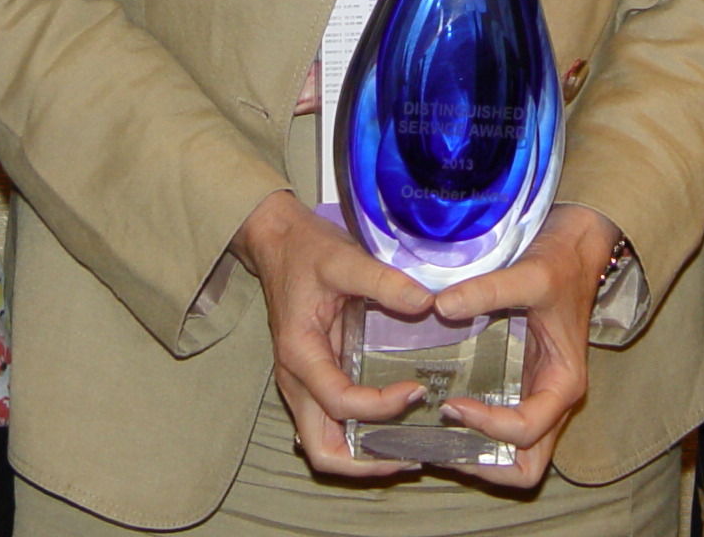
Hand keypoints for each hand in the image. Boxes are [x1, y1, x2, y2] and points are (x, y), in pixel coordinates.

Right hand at [229, 189, 432, 477]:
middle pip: (322, 450)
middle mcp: (296, 379)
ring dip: (362, 455)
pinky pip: (331, 423)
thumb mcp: (345, 258)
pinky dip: (358, 436)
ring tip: (407, 447)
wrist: (276, 240)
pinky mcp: (313, 378)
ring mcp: (302, 384)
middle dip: (366, 462)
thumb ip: (384, 282)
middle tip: (411, 452)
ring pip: (323, 445)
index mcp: (300, 353)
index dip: (382, 406)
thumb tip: (427, 305)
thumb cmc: (307, 250)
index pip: (341, 403)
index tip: (417, 389)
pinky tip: (392, 425)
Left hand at [422, 203, 623, 487]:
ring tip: (437, 434)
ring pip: (515, 455)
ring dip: (478, 455)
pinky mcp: (522, 384)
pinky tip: (444, 411)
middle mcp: (553, 400)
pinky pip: (503, 429)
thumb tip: (439, 306)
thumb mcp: (529, 274)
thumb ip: (487, 290)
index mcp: (563, 383)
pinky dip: (476, 433)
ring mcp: (537, 395)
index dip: (487, 426)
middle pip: (527, 466)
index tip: (452, 402)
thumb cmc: (560, 263)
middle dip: (485, 464)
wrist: (575, 247)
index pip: (526, 432)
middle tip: (443, 442)